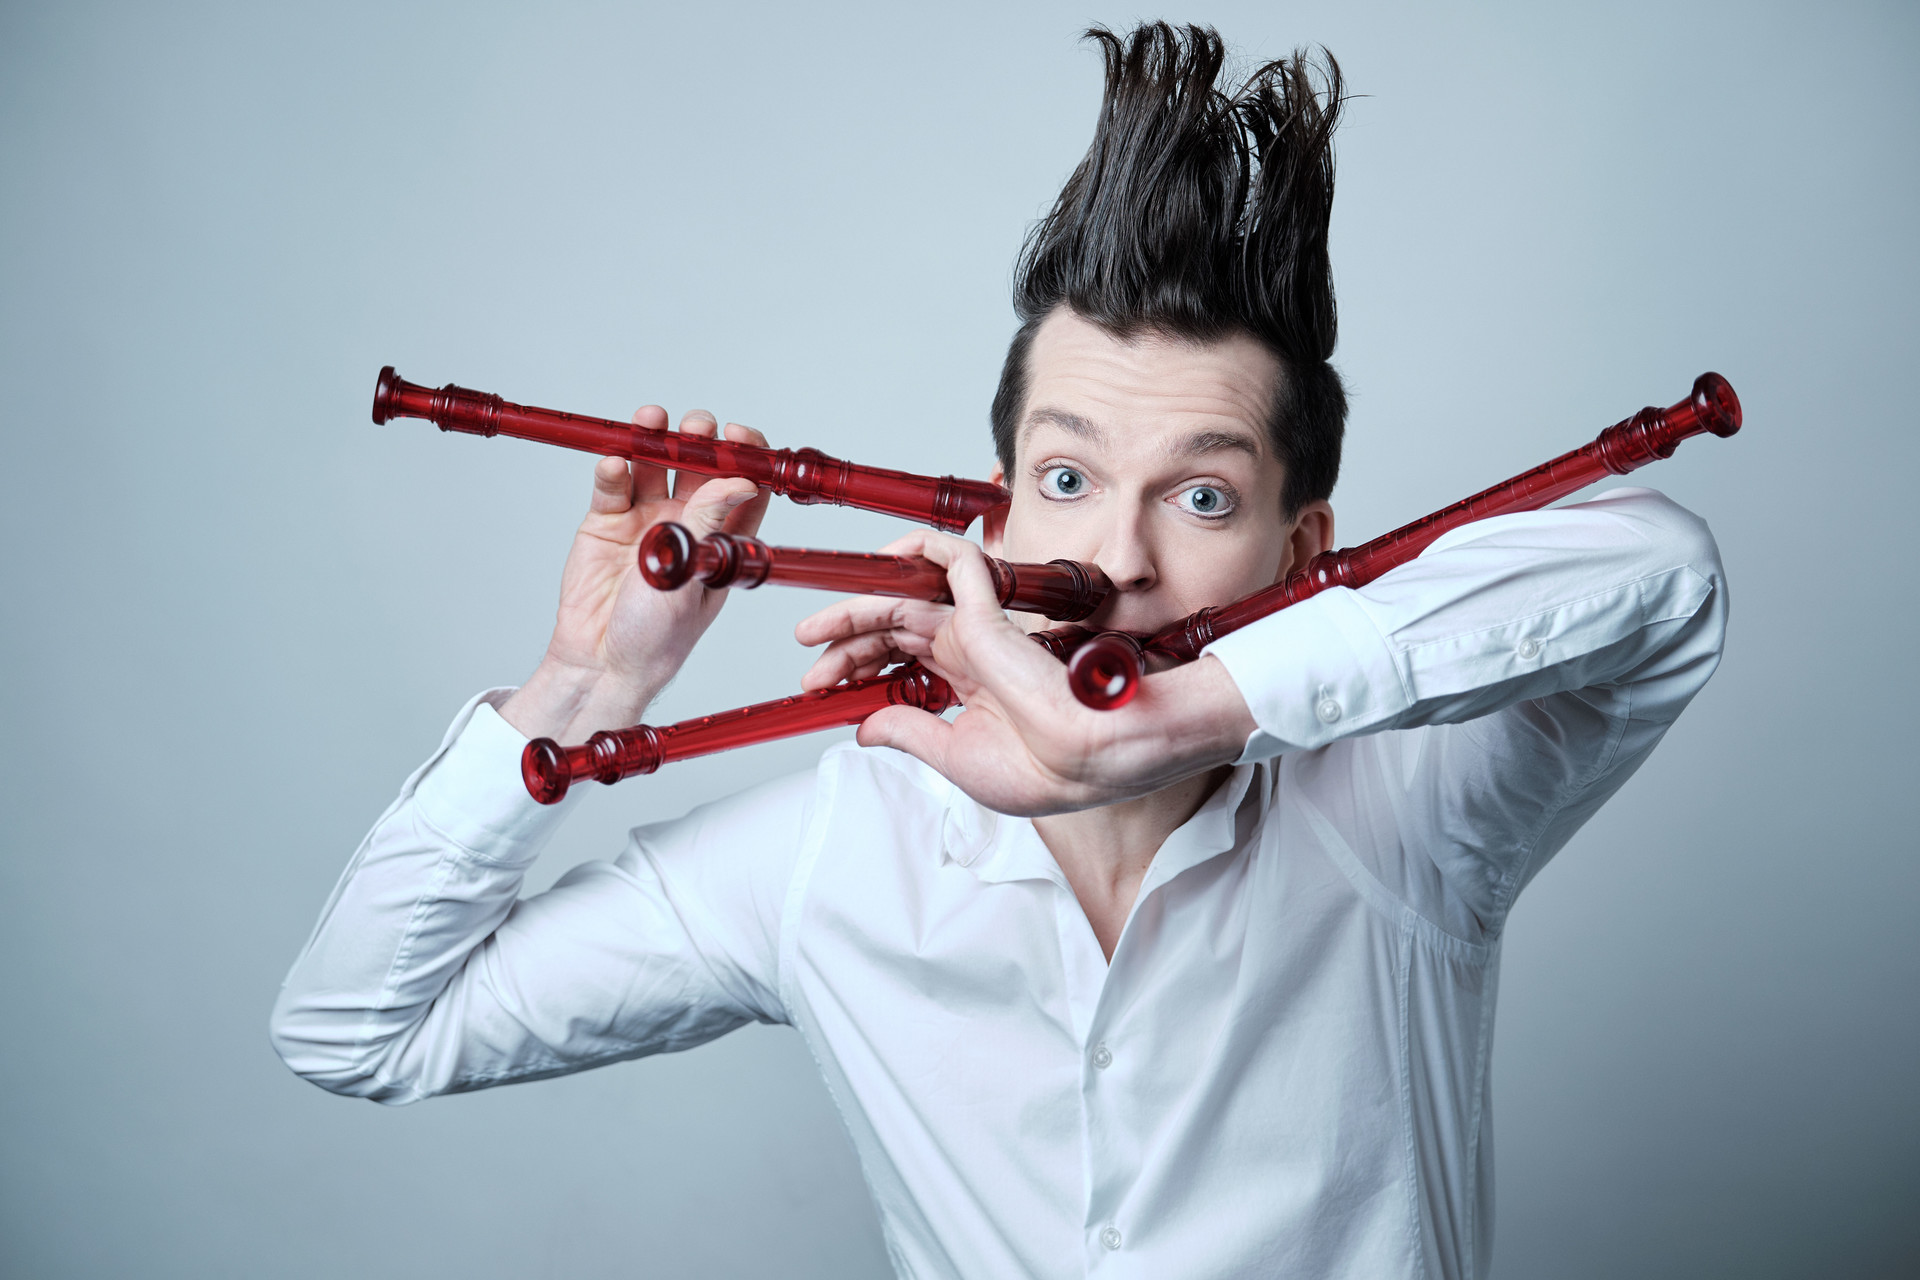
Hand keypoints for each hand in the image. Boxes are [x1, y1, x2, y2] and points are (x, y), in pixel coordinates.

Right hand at [499, 409, 771, 743]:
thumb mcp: (692, 578)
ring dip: (656, 438)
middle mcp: (689, 521)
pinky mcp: (608, 519)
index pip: (745, 486)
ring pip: (656, 463)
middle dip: (700, 438)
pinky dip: (614, 468)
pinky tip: (615, 462)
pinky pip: (614, 483)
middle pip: (700, 465)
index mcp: (723, 538)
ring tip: (652, 420)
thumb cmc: (658, 635)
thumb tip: (742, 481)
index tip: (739, 434)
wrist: (602, 660)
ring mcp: (647, 516)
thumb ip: (708, 525)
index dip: (747, 455)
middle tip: (695, 427)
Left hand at [795, 533, 1256, 816]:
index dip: (854, 665)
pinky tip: (885, 557)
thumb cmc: (1047, 769)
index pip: (898, 658)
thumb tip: (862, 728)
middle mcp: (969, 649)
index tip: (818, 686)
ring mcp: (977, 627)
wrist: (1088, 761)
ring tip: (816, 624)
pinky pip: (954, 557)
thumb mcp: (958, 758)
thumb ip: (910, 732)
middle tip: (807, 648)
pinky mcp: (988, 610)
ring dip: (858, 602)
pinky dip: (920, 548)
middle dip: (846, 636)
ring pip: (908, 591)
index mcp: (966, 683)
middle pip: (893, 625)